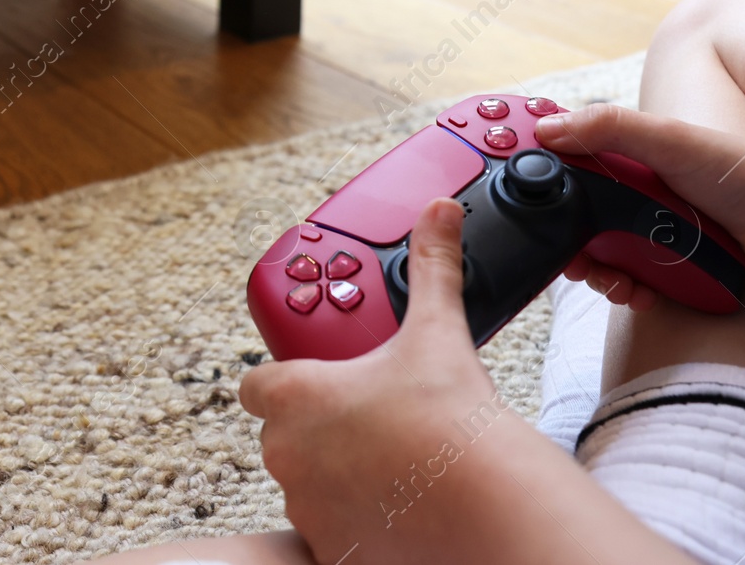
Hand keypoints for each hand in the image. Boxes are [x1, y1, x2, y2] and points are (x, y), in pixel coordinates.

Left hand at [238, 197, 700, 564]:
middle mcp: (285, 453)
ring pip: (306, 482)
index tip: (318, 378)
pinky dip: (355, 517)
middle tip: (372, 417)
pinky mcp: (329, 547)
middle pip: (284, 432)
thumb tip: (439, 214)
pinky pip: (329, 528)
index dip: (284, 377)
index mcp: (294, 395)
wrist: (487, 506)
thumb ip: (431, 266)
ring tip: (393, 459)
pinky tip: (397, 502)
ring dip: (336, 472)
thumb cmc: (451, 422)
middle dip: (321, 425)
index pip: (257, 383)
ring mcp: (303, 505)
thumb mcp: (436, 331)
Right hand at [536, 104, 744, 298]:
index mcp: (634, 153)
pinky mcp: (675, 266)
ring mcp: (658, 229)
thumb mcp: (671, 140)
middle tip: (564, 252)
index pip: (570, 157)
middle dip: (566, 237)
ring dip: (598, 271)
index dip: (540, 170)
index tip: (510, 183)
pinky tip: (638, 292)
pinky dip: (629, 291)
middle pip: (578, 215)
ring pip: (603, 254)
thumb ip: (608, 128)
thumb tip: (547, 126)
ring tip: (609, 278)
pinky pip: (634, 283)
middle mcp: (642, 190)